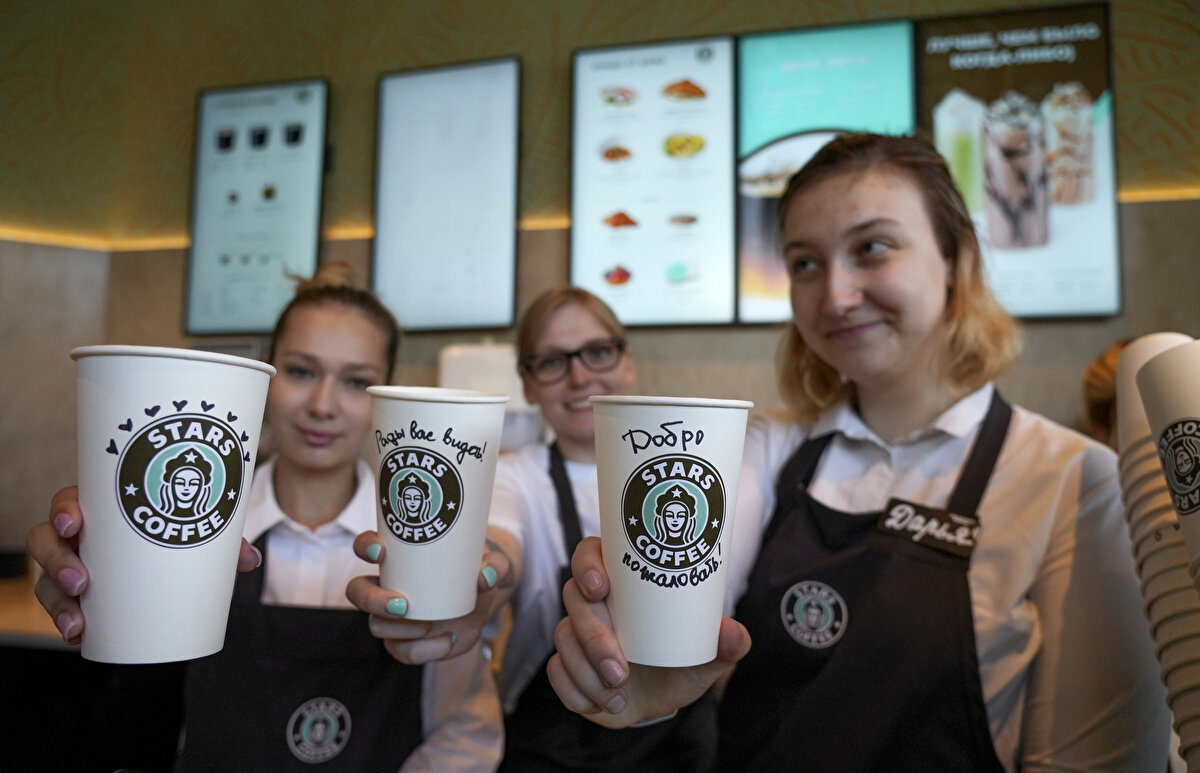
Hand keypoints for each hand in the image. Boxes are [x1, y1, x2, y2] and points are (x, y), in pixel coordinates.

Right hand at [27, 486, 261, 644]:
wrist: (171, 564)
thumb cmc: (176, 536)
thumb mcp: (196, 535)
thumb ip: (222, 544)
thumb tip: (249, 560)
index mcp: (101, 509)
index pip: (69, 501)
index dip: (64, 510)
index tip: (75, 523)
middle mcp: (78, 536)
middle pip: (46, 541)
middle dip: (56, 561)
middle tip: (80, 581)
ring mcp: (70, 565)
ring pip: (46, 579)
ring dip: (56, 601)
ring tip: (78, 621)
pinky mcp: (74, 594)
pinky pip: (58, 607)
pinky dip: (65, 622)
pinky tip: (77, 636)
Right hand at [345, 526, 519, 664]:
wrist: (480, 603)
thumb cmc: (474, 572)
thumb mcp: (490, 564)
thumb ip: (495, 565)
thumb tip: (485, 577)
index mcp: (398, 558)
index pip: (366, 547)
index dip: (365, 547)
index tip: (381, 551)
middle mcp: (386, 586)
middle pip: (357, 591)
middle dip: (372, 599)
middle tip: (403, 604)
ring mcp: (392, 617)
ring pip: (376, 625)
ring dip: (400, 629)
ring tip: (429, 624)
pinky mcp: (405, 642)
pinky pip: (403, 651)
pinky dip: (424, 650)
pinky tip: (448, 639)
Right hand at [546, 537, 750, 727]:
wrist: (659, 700)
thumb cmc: (679, 662)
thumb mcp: (705, 654)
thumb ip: (726, 644)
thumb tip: (734, 632)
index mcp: (621, 583)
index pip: (590, 553)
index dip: (587, 564)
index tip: (601, 588)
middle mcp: (592, 603)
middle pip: (573, 601)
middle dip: (594, 638)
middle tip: (620, 670)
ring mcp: (574, 633)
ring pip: (563, 641)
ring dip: (588, 674)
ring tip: (618, 695)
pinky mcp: (564, 665)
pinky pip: (556, 673)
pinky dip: (578, 692)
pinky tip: (602, 703)